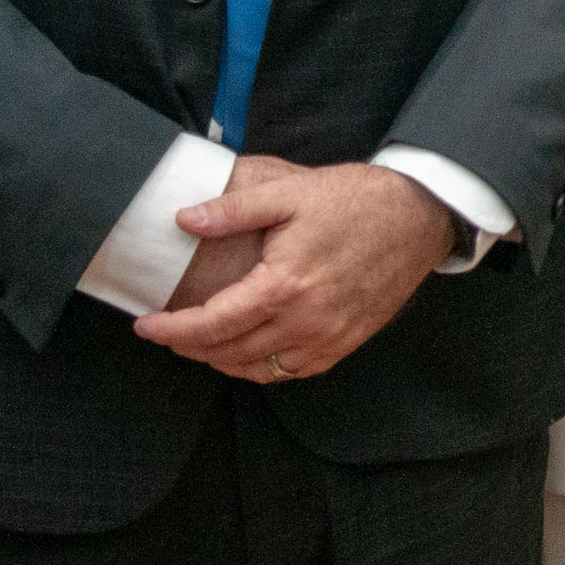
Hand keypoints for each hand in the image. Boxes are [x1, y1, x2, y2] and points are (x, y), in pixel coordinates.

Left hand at [134, 162, 457, 381]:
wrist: (419, 215)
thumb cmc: (356, 199)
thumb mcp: (290, 193)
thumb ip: (234, 209)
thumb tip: (183, 219)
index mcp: (283, 285)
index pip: (211, 324)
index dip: (171, 330)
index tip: (144, 326)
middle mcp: (305, 321)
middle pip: (229, 352)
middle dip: (190, 347)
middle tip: (166, 334)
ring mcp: (328, 337)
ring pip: (259, 369)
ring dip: (222, 361)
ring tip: (200, 344)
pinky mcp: (346, 341)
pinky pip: (293, 371)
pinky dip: (263, 368)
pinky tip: (251, 351)